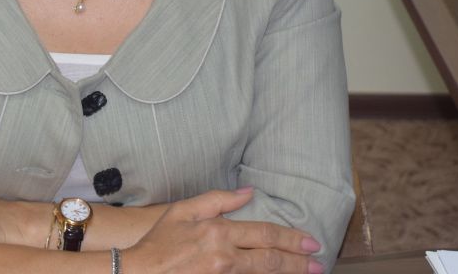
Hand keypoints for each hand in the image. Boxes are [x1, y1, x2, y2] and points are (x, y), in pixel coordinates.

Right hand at [127, 187, 323, 273]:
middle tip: (319, 263)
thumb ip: (218, 199)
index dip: (292, 239)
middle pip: (270, 260)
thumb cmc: (158, 242)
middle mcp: (224, 256)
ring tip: (307, 272)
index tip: (312, 242)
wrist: (138, 273)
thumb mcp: (183, 210)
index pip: (265, 234)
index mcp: (219, 232)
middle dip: (298, 262)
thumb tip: (248, 192)